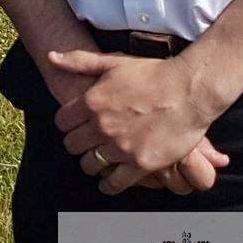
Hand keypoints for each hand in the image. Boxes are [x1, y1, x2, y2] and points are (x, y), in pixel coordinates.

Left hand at [50, 49, 229, 193]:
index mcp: (92, 102)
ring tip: (98, 159)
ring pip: (90, 165)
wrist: (190, 90)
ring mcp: (121, 146)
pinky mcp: (140, 163)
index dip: (67, 124)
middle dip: (77, 144)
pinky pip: (114, 183)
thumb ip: (80, 61)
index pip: (62, 123)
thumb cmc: (154, 73)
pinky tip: (108, 183)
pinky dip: (108, 185)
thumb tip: (51, 56)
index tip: (75, 126)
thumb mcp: (114, 62)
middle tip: (86, 143)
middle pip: (72, 146)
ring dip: (91, 163)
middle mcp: (102, 126)